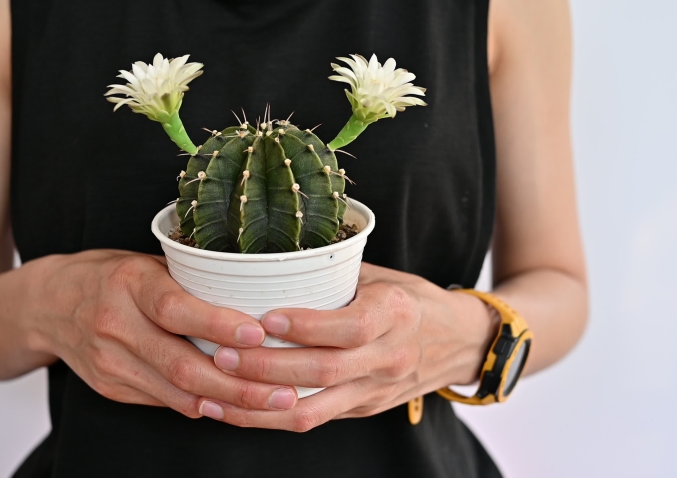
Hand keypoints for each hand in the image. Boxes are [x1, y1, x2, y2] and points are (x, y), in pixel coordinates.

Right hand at [25, 251, 298, 417]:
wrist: (45, 305)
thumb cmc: (110, 276)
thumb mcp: (146, 264)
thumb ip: (190, 282)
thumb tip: (253, 300)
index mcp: (127, 284)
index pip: (174, 309)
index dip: (218, 325)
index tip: (258, 333)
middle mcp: (114, 324)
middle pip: (180, 363)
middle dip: (238, 383)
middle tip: (281, 390)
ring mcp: (107, 361)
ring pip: (175, 392)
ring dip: (228, 403)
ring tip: (270, 405)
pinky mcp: (108, 386)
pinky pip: (163, 402)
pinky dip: (202, 405)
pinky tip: (234, 407)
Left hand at [197, 262, 497, 430]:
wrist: (460, 342)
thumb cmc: (410, 299)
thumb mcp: (381, 276)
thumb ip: (334, 273)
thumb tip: (269, 258)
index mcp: (394, 313)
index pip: (351, 326)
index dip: (307, 326)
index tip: (264, 319)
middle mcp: (388, 356)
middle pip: (324, 371)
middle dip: (267, 368)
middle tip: (223, 356)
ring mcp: (376, 389)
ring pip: (313, 410)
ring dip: (260, 405)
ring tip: (216, 393)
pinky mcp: (363, 410)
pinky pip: (314, 419)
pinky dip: (271, 417)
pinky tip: (237, 409)